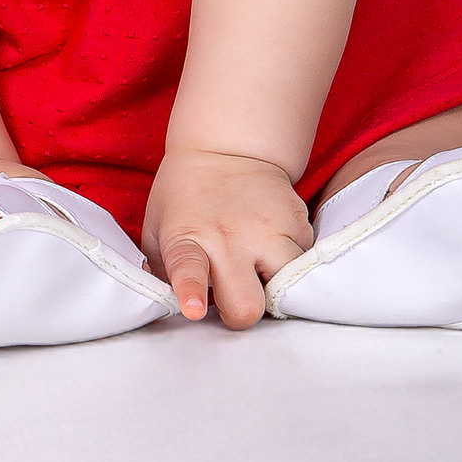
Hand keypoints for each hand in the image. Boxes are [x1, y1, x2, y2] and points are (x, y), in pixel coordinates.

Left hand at [141, 147, 312, 328]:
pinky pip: (303, 263)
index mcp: (188, 237)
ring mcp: (268, 229)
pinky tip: (274, 246)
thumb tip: (165, 310)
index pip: (188, 269)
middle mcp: (228, 237)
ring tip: (261, 273)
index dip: (191, 292)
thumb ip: (162, 272)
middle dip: (243, 314)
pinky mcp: (298, 222)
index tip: (194, 310)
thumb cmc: (186, 199)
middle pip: (247, 304)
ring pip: (285, 287)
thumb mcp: (158, 229)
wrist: (227, 147)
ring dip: (275, 290)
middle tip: (236, 299)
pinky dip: (291, 264)